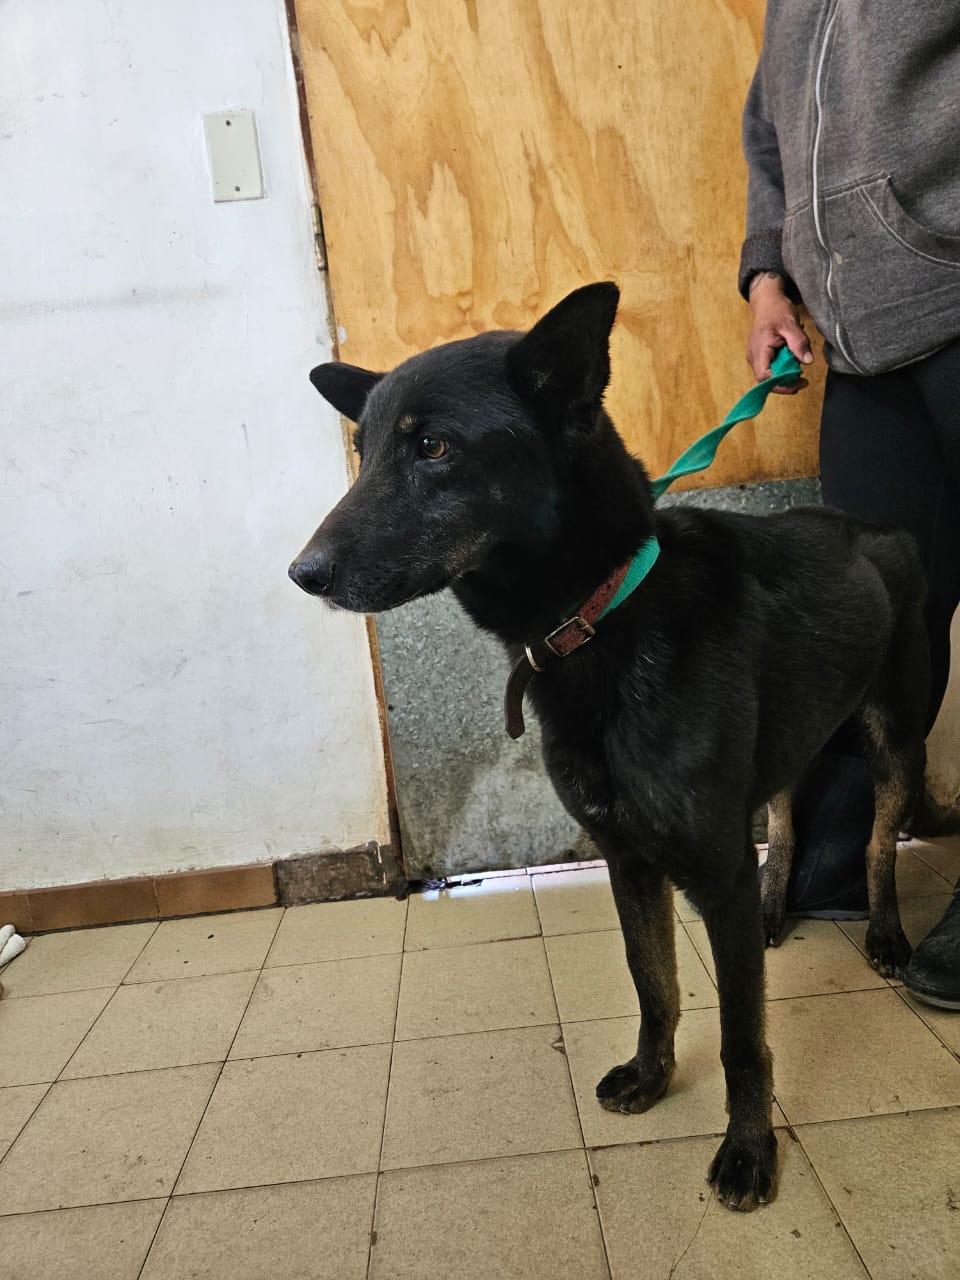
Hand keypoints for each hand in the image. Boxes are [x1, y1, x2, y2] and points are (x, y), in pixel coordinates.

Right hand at [746, 272, 813, 393]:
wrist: (767, 302)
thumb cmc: (776, 311)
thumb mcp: (790, 324)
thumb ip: (799, 343)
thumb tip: (808, 361)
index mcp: (759, 351)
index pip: (765, 378)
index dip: (781, 384)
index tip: (799, 382)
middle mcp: (754, 358)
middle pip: (767, 381)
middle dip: (786, 382)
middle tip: (803, 379)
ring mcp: (756, 359)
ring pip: (770, 377)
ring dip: (785, 376)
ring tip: (798, 367)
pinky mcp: (761, 358)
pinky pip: (771, 370)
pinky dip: (783, 369)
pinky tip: (792, 361)